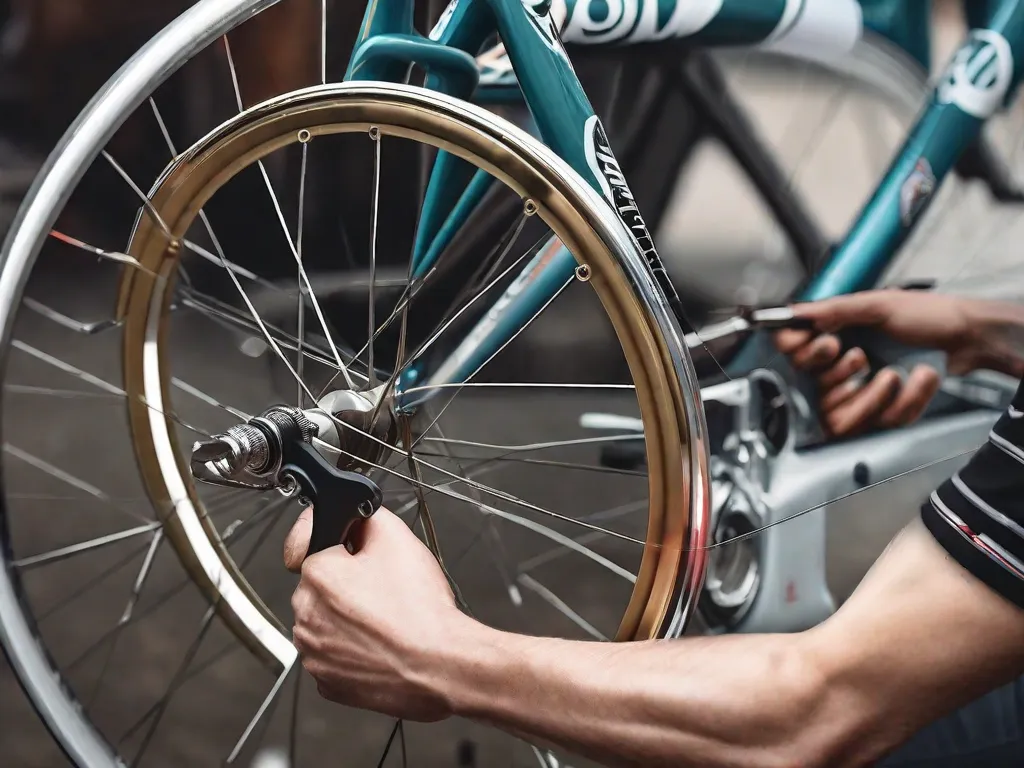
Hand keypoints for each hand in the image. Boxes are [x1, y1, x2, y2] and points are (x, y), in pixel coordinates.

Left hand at [284, 506, 463, 720]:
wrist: (438, 665)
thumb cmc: (420, 610)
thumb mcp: (399, 538)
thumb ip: (367, 516)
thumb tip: (354, 517)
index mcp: (317, 575)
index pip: (309, 543)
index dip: (339, 542)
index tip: (353, 547)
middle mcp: (306, 615)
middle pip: (321, 586)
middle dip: (347, 582)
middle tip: (384, 588)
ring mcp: (314, 653)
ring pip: (326, 621)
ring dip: (348, 618)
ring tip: (386, 619)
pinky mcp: (327, 682)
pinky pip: (334, 655)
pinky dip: (352, 649)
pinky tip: (380, 643)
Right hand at [774, 291, 1023, 436]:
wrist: (969, 338)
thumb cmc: (929, 315)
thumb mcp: (880, 305)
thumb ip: (835, 310)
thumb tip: (796, 313)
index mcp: (834, 334)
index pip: (792, 351)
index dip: (802, 353)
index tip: (827, 345)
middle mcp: (841, 365)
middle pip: (814, 389)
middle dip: (838, 376)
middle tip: (860, 357)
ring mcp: (862, 391)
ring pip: (842, 417)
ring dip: (871, 397)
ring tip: (894, 375)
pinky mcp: (885, 410)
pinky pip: (881, 421)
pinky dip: (906, 401)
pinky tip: (919, 378)